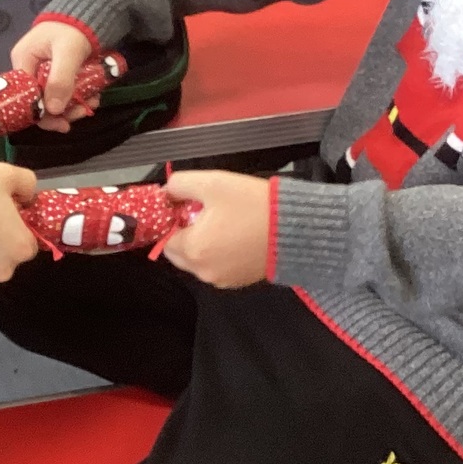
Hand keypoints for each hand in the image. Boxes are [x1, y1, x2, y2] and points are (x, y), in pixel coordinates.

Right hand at [12, 19, 93, 131]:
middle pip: (39, 101)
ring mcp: (41, 71)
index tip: (63, 124)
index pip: (25, 97)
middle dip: (62, 111)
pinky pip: (62, 91)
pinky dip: (77, 96)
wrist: (87, 13)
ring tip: (93, 102)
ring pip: (53, 99)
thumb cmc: (72, 29)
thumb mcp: (67, 53)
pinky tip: (92, 95)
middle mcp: (28, 69)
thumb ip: (60, 80)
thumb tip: (54, 110)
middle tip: (83, 113)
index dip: (42, 115)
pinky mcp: (55, 73)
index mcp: (23, 62)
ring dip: (73, 105)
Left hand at [159, 171, 272, 288]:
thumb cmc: (255, 206)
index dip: (172, 220)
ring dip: (203, 243)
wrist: (298, 228)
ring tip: (224, 221)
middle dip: (186, 232)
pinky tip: (236, 234)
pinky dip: (220, 253)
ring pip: (199, 260)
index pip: (164, 239)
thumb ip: (179, 184)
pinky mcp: (240, 281)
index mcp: (193, 250)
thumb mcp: (212, 183)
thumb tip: (167, 191)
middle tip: (204, 212)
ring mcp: (223, 279)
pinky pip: (218, 266)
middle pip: (179, 252)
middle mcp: (205, 271)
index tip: (185, 206)